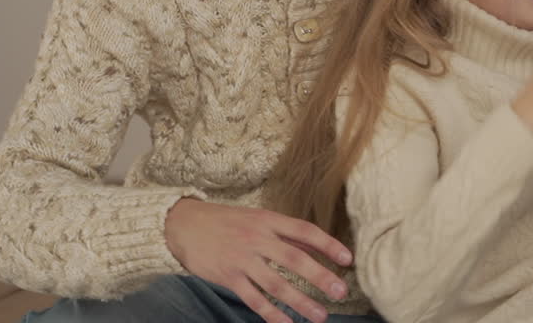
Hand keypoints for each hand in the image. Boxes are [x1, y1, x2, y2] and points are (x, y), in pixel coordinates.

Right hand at [164, 198, 352, 322]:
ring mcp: (242, 259)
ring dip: (300, 302)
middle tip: (341, 291)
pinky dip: (271, 314)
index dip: (328, 245)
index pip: (305, 231)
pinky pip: (254, 299)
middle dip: (320, 277)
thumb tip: (317, 245)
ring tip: (320, 316)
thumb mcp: (258, 218)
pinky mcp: (228, 277)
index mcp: (268, 221)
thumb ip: (286, 232)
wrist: (183, 224)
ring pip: (276, 284)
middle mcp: (257, 239)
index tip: (348, 259)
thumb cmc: (226, 221)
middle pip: (294, 259)